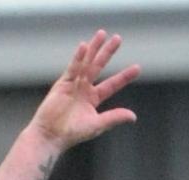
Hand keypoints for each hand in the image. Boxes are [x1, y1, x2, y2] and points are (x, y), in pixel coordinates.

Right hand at [28, 30, 140, 150]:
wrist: (51, 135)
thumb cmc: (72, 133)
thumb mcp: (97, 124)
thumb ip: (114, 117)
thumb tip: (133, 116)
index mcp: (92, 99)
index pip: (112, 85)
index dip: (124, 76)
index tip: (137, 67)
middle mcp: (83, 89)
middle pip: (98, 67)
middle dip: (107, 53)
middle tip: (118, 38)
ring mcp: (73, 85)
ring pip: (85, 63)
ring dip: (93, 48)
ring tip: (102, 34)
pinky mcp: (62, 84)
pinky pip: (72, 68)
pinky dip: (78, 58)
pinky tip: (84, 47)